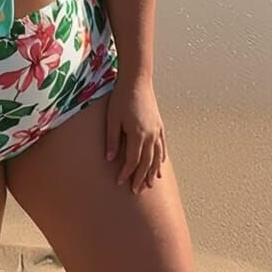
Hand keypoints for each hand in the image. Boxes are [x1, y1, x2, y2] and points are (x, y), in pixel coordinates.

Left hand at [106, 77, 166, 194]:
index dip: (126, 173)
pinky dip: (161, 157)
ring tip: (151, 183)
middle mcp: (150, 136)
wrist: (137, 81)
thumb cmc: (121, 98)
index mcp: (138, 135)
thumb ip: (112, 140)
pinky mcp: (159, 125)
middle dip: (141, 178)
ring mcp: (157, 130)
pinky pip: (162, 146)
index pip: (132, 161)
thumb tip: (110, 159)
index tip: (119, 182)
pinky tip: (160, 164)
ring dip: (153, 171)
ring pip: (157, 157)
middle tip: (136, 191)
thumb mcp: (112, 119)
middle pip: (146, 163)